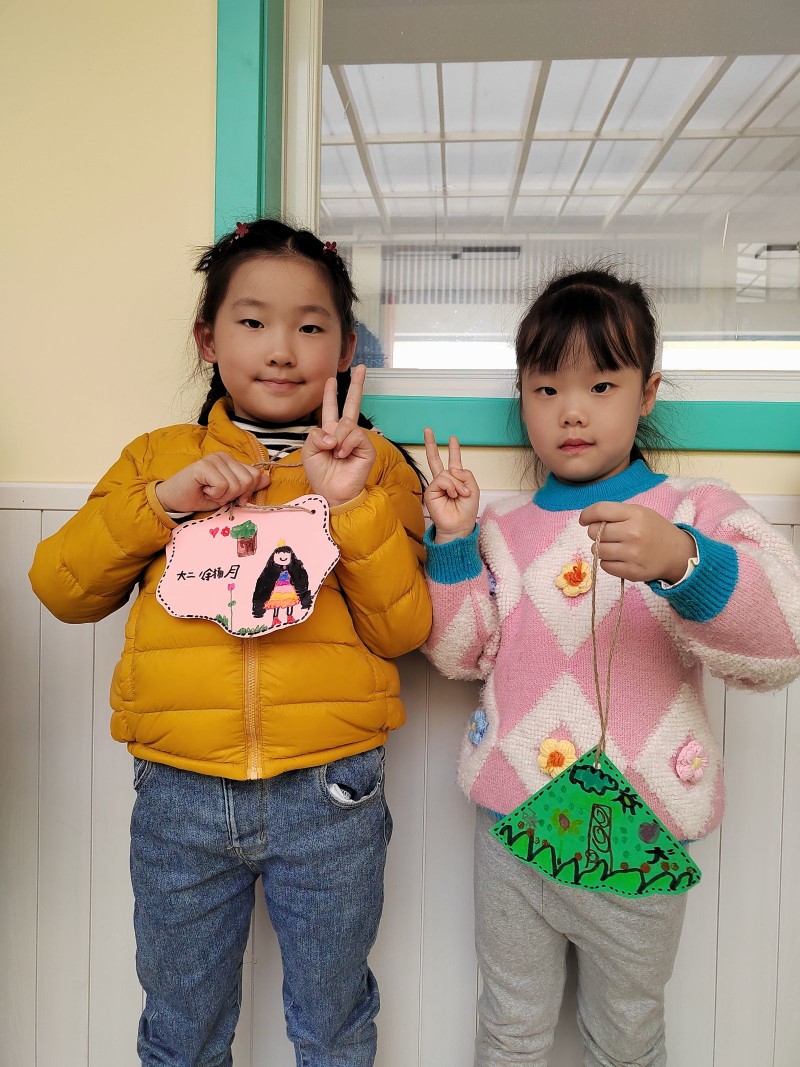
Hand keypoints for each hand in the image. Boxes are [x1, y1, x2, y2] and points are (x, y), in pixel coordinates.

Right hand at [155, 453, 270, 512]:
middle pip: (247, 481)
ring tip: (208, 492)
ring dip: (222, 496)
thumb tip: (267, 479)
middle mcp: (223, 456)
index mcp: (231, 461)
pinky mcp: (204, 466)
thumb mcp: (229, 494)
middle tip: (216, 494)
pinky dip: (214, 495)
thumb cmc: (200, 497)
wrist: (174, 500)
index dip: (247, 492)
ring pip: (235, 485)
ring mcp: (213, 459)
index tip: (232, 497)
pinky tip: (203, 490)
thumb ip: (247, 486)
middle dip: (233, 495)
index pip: (255, 475)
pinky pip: (222, 486)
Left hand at [302, 364, 375, 506]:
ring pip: (347, 423)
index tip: (330, 379)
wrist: (332, 493)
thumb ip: (315, 435)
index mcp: (330, 432)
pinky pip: (355, 435)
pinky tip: (343, 455)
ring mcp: (357, 439)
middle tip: (362, 368)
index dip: (330, 394)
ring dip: (337, 438)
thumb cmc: (321, 475)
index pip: (331, 409)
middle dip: (356, 385)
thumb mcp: (308, 452)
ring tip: (335, 453)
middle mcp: (345, 433)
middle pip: (352, 404)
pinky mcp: (366, 447)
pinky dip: (346, 444)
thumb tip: (333, 432)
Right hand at [423, 428, 479, 542]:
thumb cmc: (467, 510)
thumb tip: (451, 469)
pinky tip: (452, 495)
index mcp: (456, 479)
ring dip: (457, 484)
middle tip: (427, 429)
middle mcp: (444, 481)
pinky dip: (450, 487)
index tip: (452, 438)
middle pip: (435, 459)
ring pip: (446, 473)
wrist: (459, 525)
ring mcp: (436, 486)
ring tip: (460, 495)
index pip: (454, 461)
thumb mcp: (473, 488)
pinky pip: (442, 480)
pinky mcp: (430, 491)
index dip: (454, 450)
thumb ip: (465, 474)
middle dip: (431, 444)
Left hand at [579, 502, 695, 584]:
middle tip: (608, 535)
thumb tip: (588, 520)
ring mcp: (632, 554)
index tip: (584, 520)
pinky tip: (620, 558)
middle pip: (595, 532)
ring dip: (601, 548)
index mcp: (635, 514)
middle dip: (596, 533)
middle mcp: (633, 533)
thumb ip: (616, 514)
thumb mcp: (640, 513)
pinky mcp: (632, 572)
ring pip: (598, 550)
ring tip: (615, 547)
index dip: (587, 515)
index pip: (600, 511)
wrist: (678, 553)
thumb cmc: (654, 530)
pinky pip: (605, 566)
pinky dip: (608, 562)